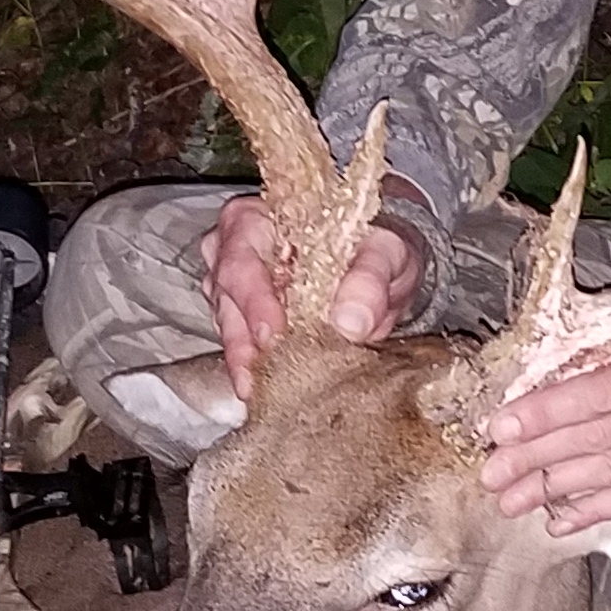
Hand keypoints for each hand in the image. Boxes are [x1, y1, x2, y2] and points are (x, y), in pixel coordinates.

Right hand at [202, 192, 426, 395]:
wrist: (382, 264)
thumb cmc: (375, 246)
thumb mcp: (385, 251)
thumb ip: (370, 279)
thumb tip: (350, 323)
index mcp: (260, 219)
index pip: (241, 257)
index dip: (253, 298)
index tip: (273, 334)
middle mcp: (236, 250)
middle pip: (226, 298)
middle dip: (243, 343)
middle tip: (260, 380)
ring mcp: (235, 286)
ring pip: (228, 325)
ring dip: (246, 360)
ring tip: (263, 390)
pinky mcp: (244, 318)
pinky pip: (241, 344)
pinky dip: (256, 367)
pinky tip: (268, 387)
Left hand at [484, 316, 610, 531]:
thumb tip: (549, 373)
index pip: (595, 394)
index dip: (543, 414)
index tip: (501, 428)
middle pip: (596, 440)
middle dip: (535, 459)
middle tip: (492, 473)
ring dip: (555, 490)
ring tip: (512, 498)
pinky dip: (598, 510)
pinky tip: (561, 517)